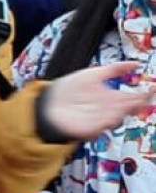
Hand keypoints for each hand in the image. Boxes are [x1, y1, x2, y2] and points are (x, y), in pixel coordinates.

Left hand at [41, 62, 155, 140]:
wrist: (48, 102)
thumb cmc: (70, 89)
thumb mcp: (94, 74)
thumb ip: (115, 69)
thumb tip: (136, 63)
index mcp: (114, 98)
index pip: (136, 98)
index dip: (147, 94)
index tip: (153, 87)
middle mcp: (111, 110)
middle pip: (131, 109)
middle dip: (139, 104)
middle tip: (142, 97)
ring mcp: (101, 120)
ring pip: (119, 118)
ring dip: (121, 112)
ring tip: (124, 105)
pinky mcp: (89, 129)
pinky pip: (102, 128)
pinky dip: (105, 123)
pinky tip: (109, 117)